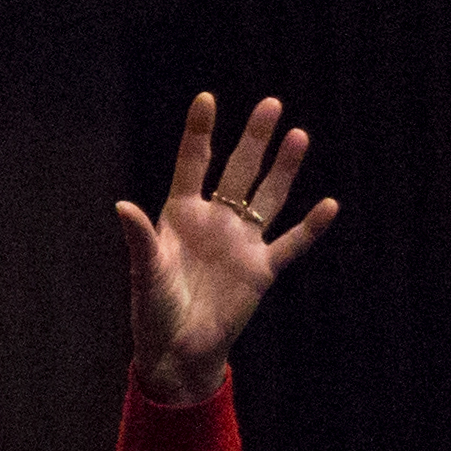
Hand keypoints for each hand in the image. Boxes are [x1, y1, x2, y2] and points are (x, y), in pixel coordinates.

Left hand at [115, 93, 336, 403]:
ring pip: (268, 197)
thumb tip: (122, 206)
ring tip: (298, 135)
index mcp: (181, 214)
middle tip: (270, 105)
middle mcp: (215, 221)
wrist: (178, 351)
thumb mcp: (145, 272)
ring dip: (283, 168)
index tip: (207, 99)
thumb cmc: (153, 310)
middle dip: (254, 139)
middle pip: (238, 170)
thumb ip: (140, 239)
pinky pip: (290, 244)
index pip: (193, 162)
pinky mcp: (261, 270)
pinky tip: (328, 205)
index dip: (200, 131)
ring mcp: (241, 243)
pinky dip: (310, 227)